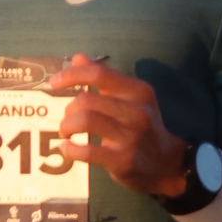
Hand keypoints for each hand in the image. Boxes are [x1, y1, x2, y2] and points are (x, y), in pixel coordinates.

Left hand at [54, 54, 192, 201]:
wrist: (167, 163)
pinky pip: (87, 151)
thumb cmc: (144, 127)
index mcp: (138, 91)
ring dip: (67, 126)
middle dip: (69, 109)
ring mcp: (131, 137)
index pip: (100, 73)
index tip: (54, 82)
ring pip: (85, 121)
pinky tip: (67, 149)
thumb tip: (77, 58)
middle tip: (68, 118)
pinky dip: (70, 149)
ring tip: (66, 132)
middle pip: (87, 100)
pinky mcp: (123, 160)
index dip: (72, 75)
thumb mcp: (131, 98)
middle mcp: (137, 111)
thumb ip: (105, 78)